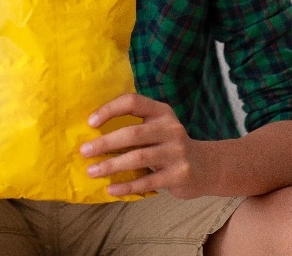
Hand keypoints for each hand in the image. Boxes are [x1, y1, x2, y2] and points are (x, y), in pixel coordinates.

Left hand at [80, 93, 211, 199]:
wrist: (207, 167)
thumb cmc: (170, 146)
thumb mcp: (159, 128)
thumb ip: (135, 126)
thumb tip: (93, 135)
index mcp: (161, 112)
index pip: (133, 102)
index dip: (110, 110)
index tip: (90, 123)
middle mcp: (171, 129)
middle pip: (133, 133)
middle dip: (105, 143)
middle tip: (84, 151)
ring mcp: (177, 152)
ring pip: (138, 158)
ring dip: (111, 165)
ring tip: (92, 172)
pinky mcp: (179, 175)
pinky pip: (147, 181)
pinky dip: (127, 186)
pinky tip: (111, 189)